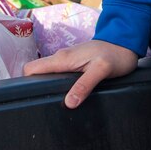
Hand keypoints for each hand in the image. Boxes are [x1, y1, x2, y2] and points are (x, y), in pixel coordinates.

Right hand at [23, 39, 138, 108]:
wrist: (125, 44)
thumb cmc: (115, 56)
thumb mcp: (101, 70)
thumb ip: (84, 85)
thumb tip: (69, 102)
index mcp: (63, 59)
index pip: (32, 68)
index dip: (25, 82)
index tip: (28, 96)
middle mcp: (61, 58)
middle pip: (37, 73)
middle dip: (34, 87)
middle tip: (40, 105)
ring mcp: (67, 61)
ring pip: (47, 74)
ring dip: (46, 86)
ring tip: (51, 103)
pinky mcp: (74, 64)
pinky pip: (57, 74)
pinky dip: (56, 84)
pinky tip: (64, 95)